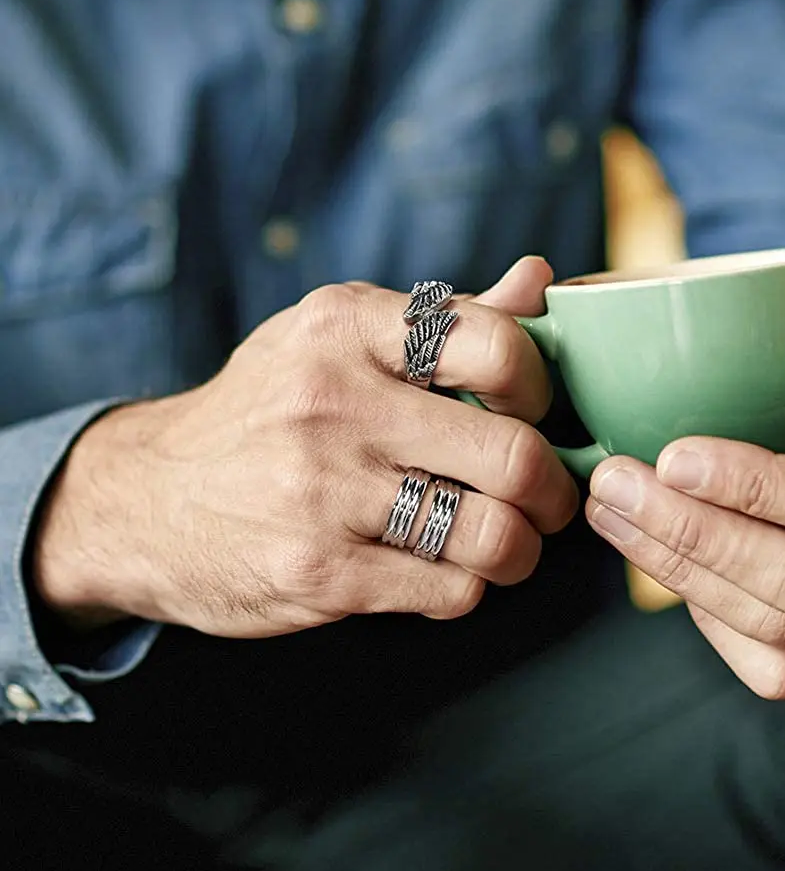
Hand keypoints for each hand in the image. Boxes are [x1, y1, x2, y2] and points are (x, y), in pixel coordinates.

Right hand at [34, 257, 576, 635]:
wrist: (143, 499)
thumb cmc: (265, 412)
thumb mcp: (336, 341)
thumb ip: (445, 321)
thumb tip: (541, 280)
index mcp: (345, 325)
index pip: (496, 345)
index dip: (542, 388)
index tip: (535, 414)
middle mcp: (334, 401)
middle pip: (514, 457)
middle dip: (554, 491)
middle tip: (549, 500)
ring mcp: (324, 491)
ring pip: (493, 536)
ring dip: (519, 550)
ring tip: (505, 543)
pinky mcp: (320, 572)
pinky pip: (450, 590)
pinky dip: (466, 586)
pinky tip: (443, 571)